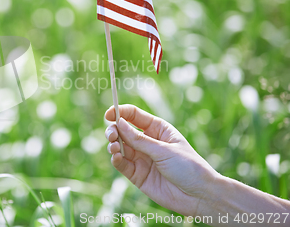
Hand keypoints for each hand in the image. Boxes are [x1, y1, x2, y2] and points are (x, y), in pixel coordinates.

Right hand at [105, 104, 219, 216]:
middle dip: (114, 130)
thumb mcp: (164, 150)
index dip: (120, 112)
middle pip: (123, 130)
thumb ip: (139, 139)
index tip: (108, 114)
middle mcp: (147, 142)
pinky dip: (116, 159)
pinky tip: (116, 157)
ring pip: (120, 147)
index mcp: (157, 129)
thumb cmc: (189, 167)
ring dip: (113, 145)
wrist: (199, 196)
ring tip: (115, 147)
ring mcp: (141, 158)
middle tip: (111, 135)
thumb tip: (119, 123)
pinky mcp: (137, 175)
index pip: (134, 116)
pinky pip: (122, 164)